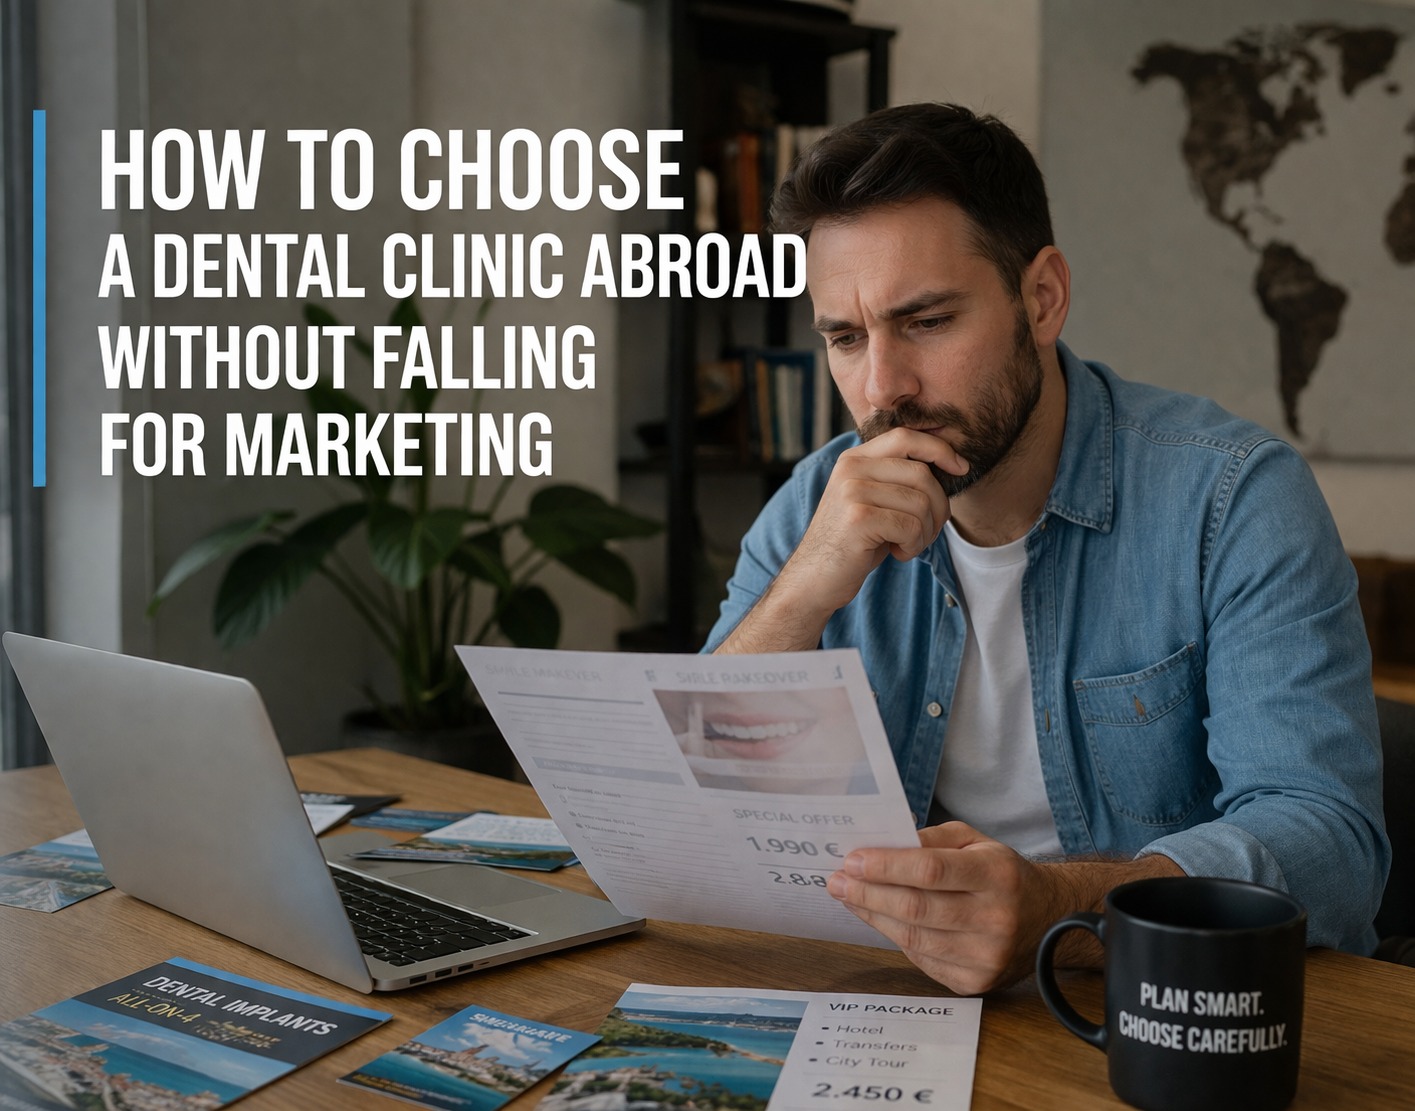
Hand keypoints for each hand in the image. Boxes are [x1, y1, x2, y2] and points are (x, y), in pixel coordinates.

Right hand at [717, 429, 966, 653]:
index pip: (906, 436)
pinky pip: (911, 526)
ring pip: (921, 502)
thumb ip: (896, 477)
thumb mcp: (871, 499)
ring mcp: (852, 491)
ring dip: (925, 532)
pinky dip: (913, 545)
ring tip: (906, 545)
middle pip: (922, 474)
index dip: (939, 449)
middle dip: (938, 507)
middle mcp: (851, 468)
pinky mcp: (858, 518)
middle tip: (925, 532)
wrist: (814, 578)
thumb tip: (950, 462)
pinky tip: (897, 553)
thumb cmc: (852, 542)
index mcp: (854, 459)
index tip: (961, 468)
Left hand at [826, 822, 1058, 994]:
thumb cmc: (1001, 874)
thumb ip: (931, 840)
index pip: (931, 870)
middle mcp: (995, 919)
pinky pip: (921, 958)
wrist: (1048, 919)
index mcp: (997, 875)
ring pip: (913, 937)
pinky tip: (878, 919)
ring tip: (848, 897)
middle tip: (836, 881)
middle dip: (868, 893)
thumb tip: (882, 844)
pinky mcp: (975, 983)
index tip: (852, 860)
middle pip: (916, 907)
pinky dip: (894, 937)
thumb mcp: (976, 841)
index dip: (887, 866)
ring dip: (873, 915)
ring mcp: (986, 957)